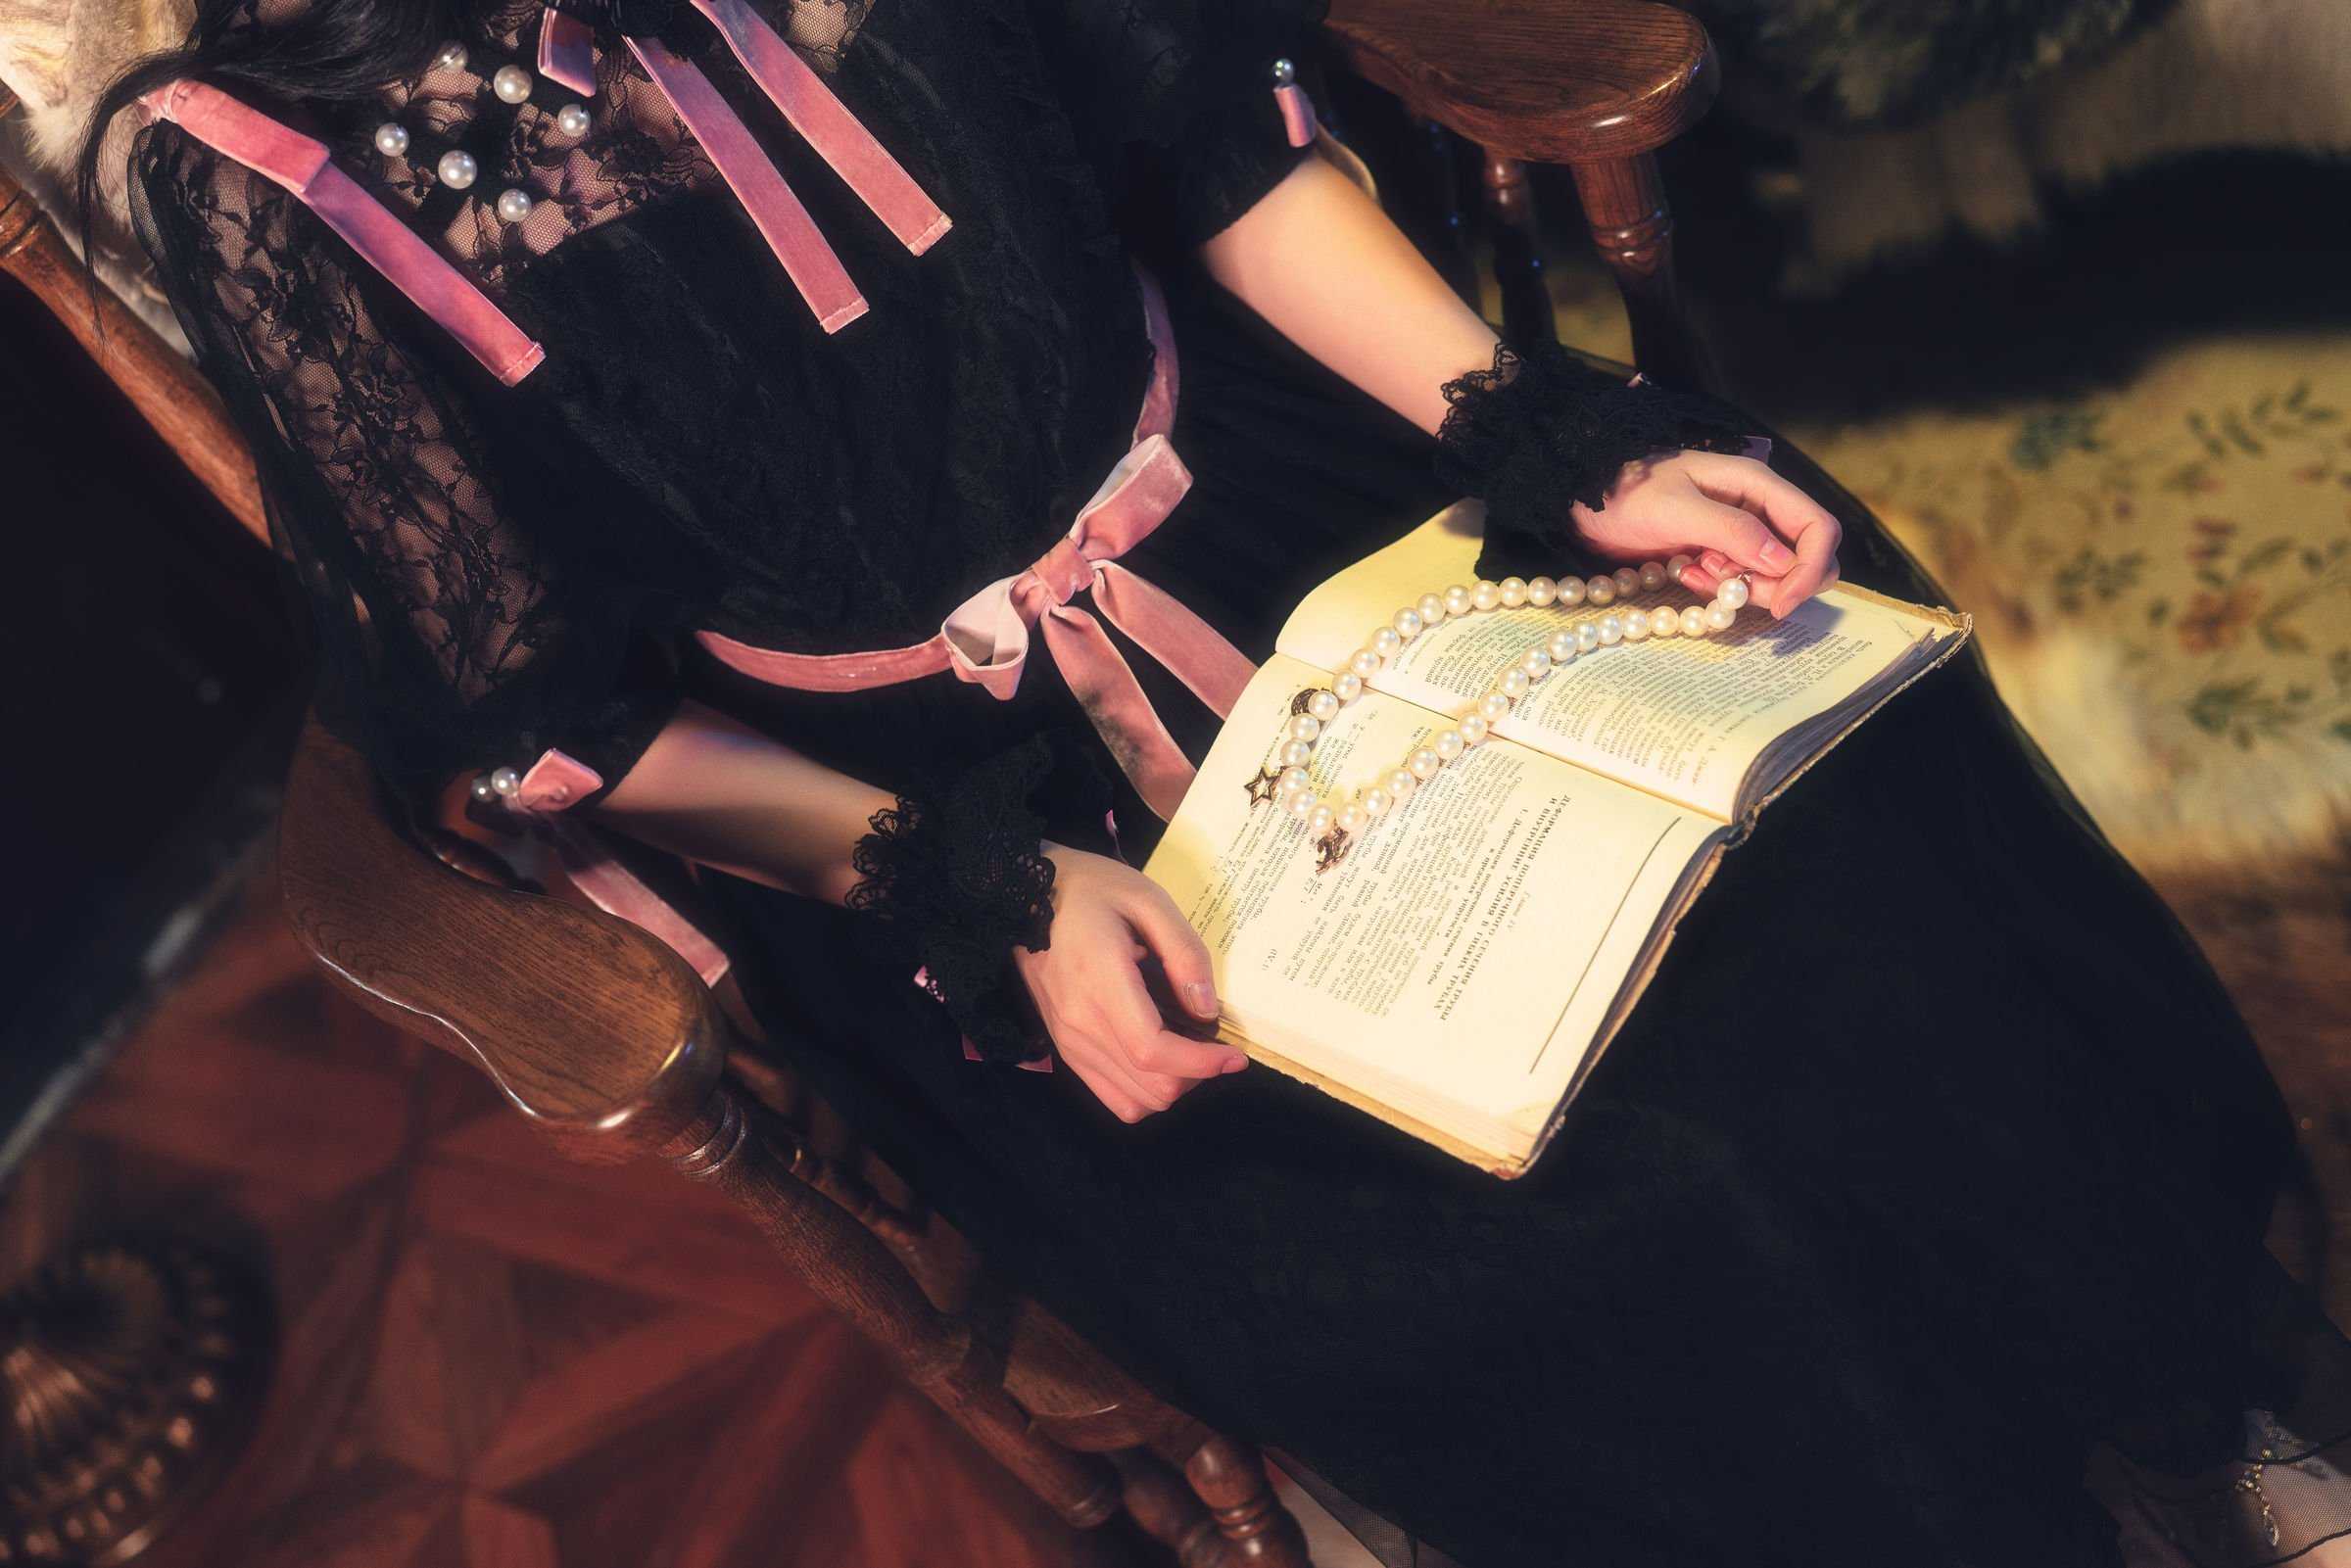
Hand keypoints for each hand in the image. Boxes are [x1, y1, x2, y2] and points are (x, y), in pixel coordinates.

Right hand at [1012, 843, 1247, 1122]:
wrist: (1024, 895)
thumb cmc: (1092, 890)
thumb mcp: (1148, 899)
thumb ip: (1183, 952)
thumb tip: (1206, 1010)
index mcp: (1100, 982)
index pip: (1152, 1051)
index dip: (1201, 1063)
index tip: (1235, 1055)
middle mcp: (1079, 1023)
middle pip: (1150, 1086)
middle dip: (1196, 1074)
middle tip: (1215, 1044)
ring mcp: (1067, 1042)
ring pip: (1134, 1101)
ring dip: (1173, 1085)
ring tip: (1189, 1049)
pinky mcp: (1064, 1049)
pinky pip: (1111, 1097)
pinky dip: (1144, 1091)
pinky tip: (1159, 1059)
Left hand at [1569, 451, 1841, 617]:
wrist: (1585, 500)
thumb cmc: (1626, 493)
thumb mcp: (1676, 508)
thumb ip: (1732, 531)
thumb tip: (1784, 561)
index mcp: (1757, 485)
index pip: (1818, 527)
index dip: (1811, 568)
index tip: (1781, 604)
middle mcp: (1757, 507)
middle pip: (1804, 557)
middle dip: (1778, 585)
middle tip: (1730, 590)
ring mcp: (1740, 532)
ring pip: (1774, 576)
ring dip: (1743, 588)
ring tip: (1695, 572)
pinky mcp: (1718, 552)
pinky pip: (1740, 582)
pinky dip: (1719, 589)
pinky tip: (1685, 572)